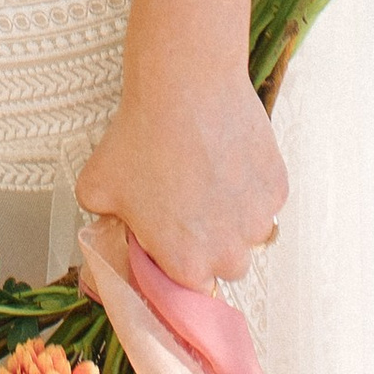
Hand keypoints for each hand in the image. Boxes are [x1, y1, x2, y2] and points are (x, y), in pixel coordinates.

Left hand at [75, 68, 287, 290]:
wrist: (185, 86)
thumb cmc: (140, 136)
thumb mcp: (96, 188)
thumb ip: (103, 223)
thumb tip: (112, 230)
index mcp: (185, 265)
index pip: (189, 287)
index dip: (178, 260)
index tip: (170, 237)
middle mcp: (227, 254)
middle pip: (225, 264)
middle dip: (210, 242)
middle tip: (189, 202)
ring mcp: (258, 220)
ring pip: (250, 232)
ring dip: (234, 214)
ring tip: (208, 174)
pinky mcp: (277, 188)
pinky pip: (265, 198)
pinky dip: (251, 183)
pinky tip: (227, 154)